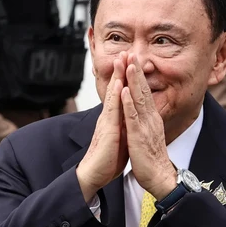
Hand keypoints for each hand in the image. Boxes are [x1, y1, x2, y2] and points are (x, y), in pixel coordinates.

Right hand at [76, 56, 128, 201]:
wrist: (95, 175)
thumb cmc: (107, 159)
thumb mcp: (120, 137)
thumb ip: (124, 125)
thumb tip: (130, 118)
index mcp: (114, 118)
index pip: (120, 94)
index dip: (125, 78)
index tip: (130, 62)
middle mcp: (109, 116)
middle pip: (116, 89)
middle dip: (121, 70)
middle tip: (125, 51)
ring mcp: (107, 122)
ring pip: (114, 95)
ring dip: (118, 76)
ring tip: (122, 60)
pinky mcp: (108, 130)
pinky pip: (113, 111)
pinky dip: (117, 96)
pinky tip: (119, 84)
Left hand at [121, 53, 177, 200]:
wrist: (160, 177)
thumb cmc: (152, 158)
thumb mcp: (149, 135)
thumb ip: (146, 121)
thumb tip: (143, 112)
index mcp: (150, 118)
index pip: (144, 92)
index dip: (138, 76)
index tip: (132, 60)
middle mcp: (150, 118)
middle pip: (143, 90)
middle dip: (136, 71)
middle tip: (131, 52)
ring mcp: (145, 126)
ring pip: (138, 99)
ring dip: (133, 81)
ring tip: (128, 64)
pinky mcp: (139, 136)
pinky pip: (133, 117)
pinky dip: (128, 103)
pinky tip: (124, 91)